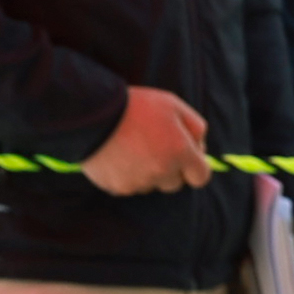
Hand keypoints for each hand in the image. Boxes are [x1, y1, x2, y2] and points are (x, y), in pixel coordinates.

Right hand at [84, 87, 216, 199]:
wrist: (93, 114)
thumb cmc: (136, 106)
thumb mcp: (174, 106)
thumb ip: (195, 128)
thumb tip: (200, 148)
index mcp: (180, 153)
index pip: (200, 177)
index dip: (194, 168)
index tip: (186, 159)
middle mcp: (162, 172)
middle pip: (174, 184)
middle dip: (170, 170)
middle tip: (154, 148)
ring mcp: (138, 182)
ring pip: (150, 186)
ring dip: (147, 174)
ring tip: (133, 149)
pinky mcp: (116, 187)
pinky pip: (128, 187)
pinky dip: (126, 176)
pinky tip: (118, 156)